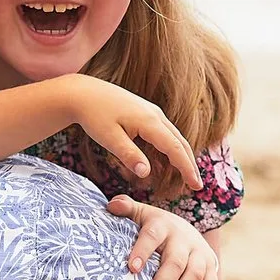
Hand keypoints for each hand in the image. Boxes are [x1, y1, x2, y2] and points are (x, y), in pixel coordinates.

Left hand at [61, 76, 198, 189]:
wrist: (83, 92)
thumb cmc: (94, 115)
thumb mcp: (109, 138)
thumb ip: (128, 155)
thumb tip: (146, 174)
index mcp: (149, 121)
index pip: (175, 148)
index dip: (187, 168)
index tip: (196, 186)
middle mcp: (155, 114)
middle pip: (180, 142)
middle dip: (190, 164)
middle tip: (196, 185)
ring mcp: (151, 111)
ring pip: (174, 136)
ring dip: (181, 155)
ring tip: (186, 175)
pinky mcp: (145, 112)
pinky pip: (164, 132)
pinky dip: (170, 147)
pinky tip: (167, 161)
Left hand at [105, 197, 221, 279]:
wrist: (187, 232)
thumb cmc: (156, 229)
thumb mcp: (142, 215)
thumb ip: (127, 209)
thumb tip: (111, 205)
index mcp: (163, 225)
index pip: (152, 236)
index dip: (143, 250)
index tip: (132, 269)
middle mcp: (184, 238)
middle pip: (175, 261)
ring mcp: (200, 253)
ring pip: (194, 275)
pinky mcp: (212, 267)